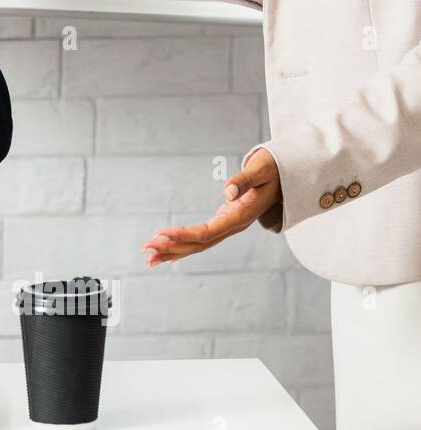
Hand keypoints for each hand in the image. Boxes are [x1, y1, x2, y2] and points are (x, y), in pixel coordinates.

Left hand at [141, 149, 282, 266]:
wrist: (284, 178)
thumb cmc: (272, 171)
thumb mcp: (261, 171)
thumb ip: (244, 180)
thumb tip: (228, 191)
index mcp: (241, 216)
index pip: (208, 231)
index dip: (184, 235)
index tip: (161, 234)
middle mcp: (233, 226)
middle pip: (199, 243)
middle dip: (172, 247)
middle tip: (146, 249)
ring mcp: (229, 227)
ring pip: (199, 245)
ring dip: (174, 251)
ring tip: (149, 258)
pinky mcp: (224, 224)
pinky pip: (202, 239)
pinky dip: (183, 246)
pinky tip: (167, 254)